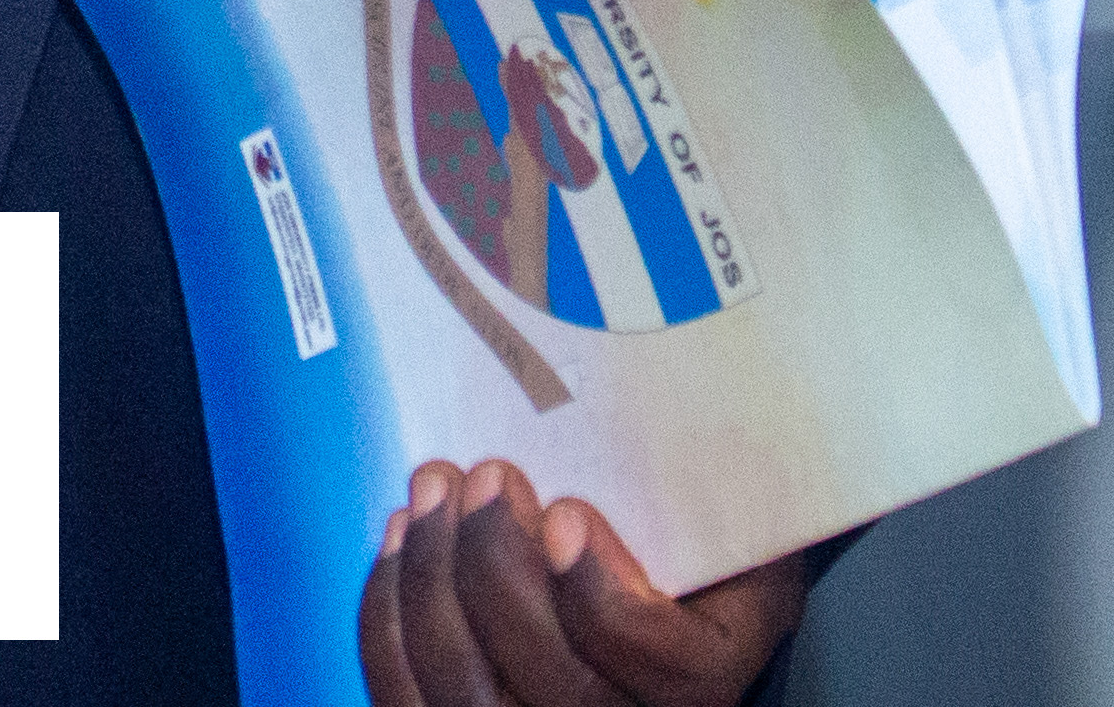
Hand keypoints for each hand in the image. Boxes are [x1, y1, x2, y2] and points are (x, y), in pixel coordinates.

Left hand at [359, 461, 809, 706]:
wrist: (646, 603)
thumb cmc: (688, 554)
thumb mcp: (725, 527)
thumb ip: (711, 505)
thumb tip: (681, 433)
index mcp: (700, 684)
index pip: (663, 668)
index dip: (604, 597)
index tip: (566, 514)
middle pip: (553, 683)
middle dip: (499, 567)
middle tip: (487, 476)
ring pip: (467, 692)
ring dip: (433, 577)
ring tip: (433, 490)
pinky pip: (405, 695)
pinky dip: (388, 615)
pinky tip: (400, 539)